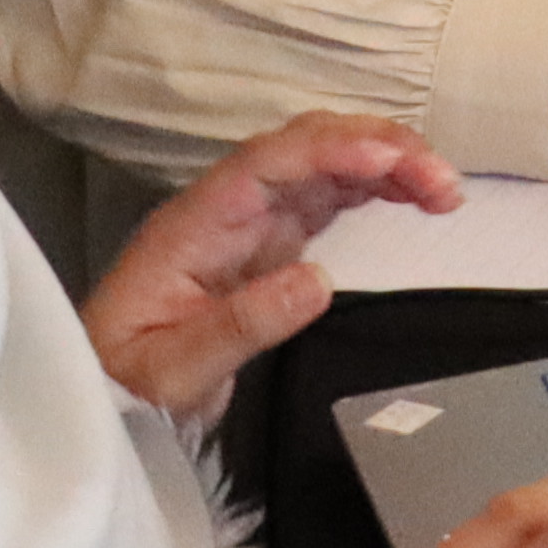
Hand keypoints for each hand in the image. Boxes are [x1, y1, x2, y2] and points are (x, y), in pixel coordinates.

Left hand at [81, 112, 451, 433]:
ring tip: (444, 191)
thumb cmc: (127, 383)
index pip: (270, 161)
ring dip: (386, 163)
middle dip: (377, 147)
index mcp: (197, 224)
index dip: (333, 149)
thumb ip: (240, 326)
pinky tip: (411, 197)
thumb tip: (318, 281)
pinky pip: (328, 196)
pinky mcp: (269, 244)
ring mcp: (249, 223)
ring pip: (325, 165)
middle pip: (306, 146)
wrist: (103, 400)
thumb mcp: (173, 371)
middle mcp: (227, 209)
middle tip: (442, 184)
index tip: (392, 160)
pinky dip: (374, 187)